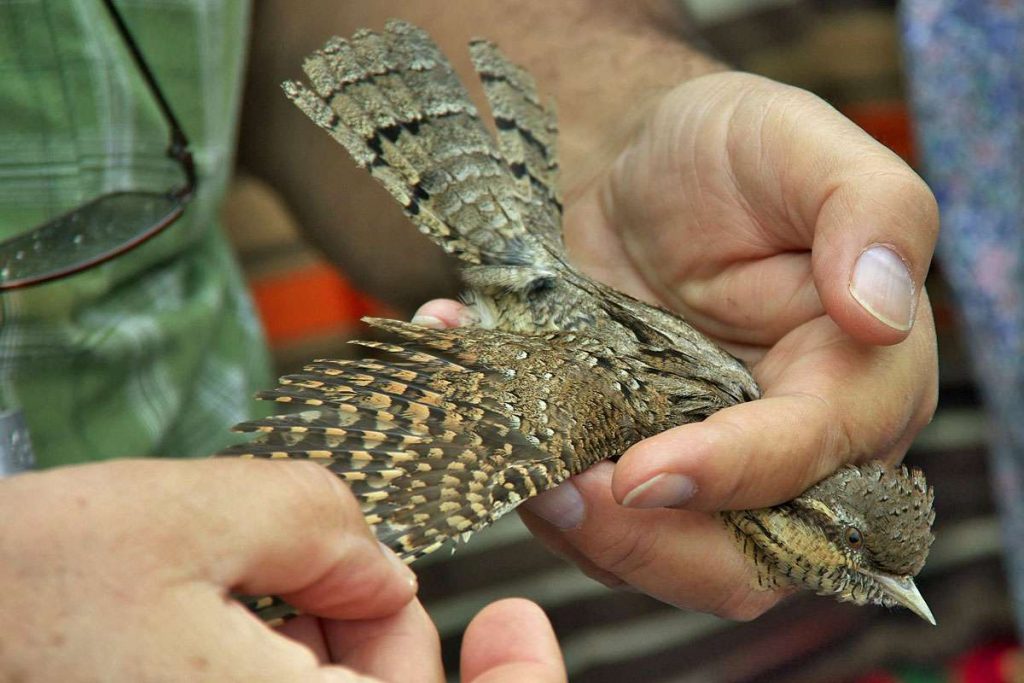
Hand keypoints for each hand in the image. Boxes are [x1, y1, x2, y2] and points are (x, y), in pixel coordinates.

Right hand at [0, 460, 564, 680]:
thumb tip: (379, 570)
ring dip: (315, 645)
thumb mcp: (185, 515)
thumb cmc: (16, 589)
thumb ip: (318, 522)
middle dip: (373, 631)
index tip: (516, 626)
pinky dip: (275, 661)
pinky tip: (219, 619)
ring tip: (235, 586)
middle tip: (319, 563)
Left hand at [413, 71, 938, 618]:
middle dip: (648, 547)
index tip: (640, 472)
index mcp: (858, 383)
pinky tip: (482, 422)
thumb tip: (880, 313)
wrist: (640, 173)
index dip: (733, 477)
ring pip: (660, 559)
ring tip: (513, 464)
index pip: (812, 459)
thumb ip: (871, 213)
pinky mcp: (638, 468)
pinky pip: (596, 519)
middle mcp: (795, 452)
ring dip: (580, 534)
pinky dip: (537, 492)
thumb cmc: (731, 153)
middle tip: (558, 493)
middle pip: (745, 559)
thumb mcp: (802, 146)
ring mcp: (708, 471)